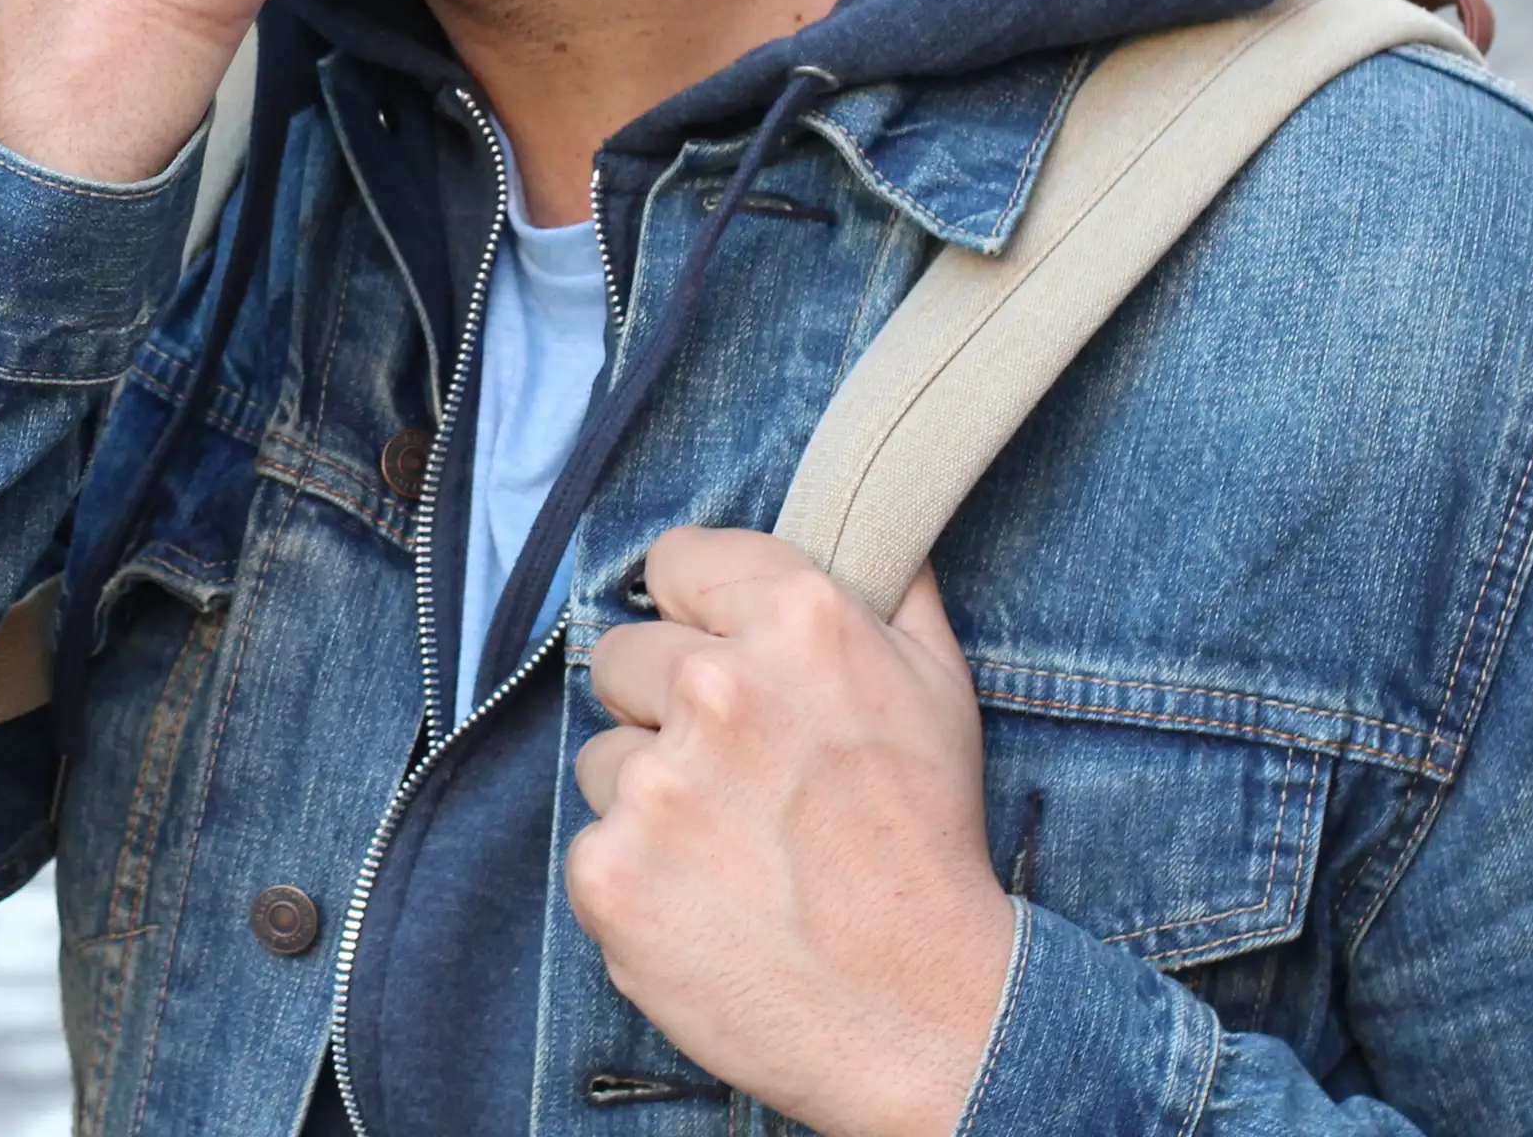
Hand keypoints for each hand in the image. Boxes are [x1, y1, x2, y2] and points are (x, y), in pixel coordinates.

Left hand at [569, 529, 1017, 1136]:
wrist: (925, 1012)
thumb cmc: (929, 847)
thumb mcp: (938, 686)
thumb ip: (887, 585)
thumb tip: (860, 520)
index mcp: (798, 621)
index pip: (676, 559)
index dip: (699, 610)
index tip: (720, 651)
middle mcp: (718, 687)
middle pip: (623, 654)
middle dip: (666, 707)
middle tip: (738, 774)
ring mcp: (658, 783)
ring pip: (604, 755)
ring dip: (650, 795)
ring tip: (733, 849)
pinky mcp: (611, 870)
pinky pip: (594, 842)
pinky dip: (638, 875)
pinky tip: (706, 900)